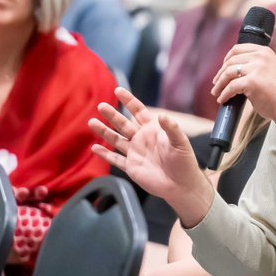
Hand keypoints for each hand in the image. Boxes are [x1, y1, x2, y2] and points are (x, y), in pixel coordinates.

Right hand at [90, 87, 213, 225]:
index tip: (118, 90)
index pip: (138, 111)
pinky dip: (105, 154)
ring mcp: (135, 152)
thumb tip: (162, 115)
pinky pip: (115, 159)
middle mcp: (142, 138)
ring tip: (91, 122)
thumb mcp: (180, 142)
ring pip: (116, 139)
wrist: (181, 185)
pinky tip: (94, 148)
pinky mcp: (131, 167)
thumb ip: (171, 128)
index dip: (129, 101)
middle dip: (112, 114)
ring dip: (104, 131)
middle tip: (101, 106)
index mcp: (153, 129)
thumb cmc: (184, 162)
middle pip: (123, 123)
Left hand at [211, 43, 275, 144]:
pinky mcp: (251, 82)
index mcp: (265, 52)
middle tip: (216, 82)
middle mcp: (260, 57)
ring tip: (216, 92)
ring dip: (220, 83)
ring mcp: (256, 68)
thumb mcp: (270, 70)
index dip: (227, 58)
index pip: (239, 48)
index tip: (223, 67)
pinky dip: (224, 94)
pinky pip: (231, 87)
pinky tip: (222, 99)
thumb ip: (256, 66)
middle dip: (221, 72)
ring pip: (228, 72)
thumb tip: (235, 71)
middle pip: (231, 60)